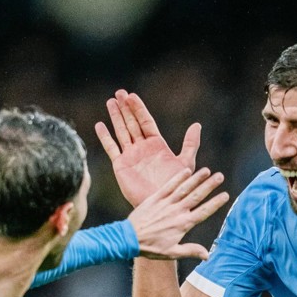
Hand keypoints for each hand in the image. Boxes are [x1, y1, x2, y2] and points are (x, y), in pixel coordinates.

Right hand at [96, 89, 200, 206]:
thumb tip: (196, 125)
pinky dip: (105, 137)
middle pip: (131, 123)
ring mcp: (130, 156)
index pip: (145, 121)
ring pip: (121, 132)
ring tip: (110, 101)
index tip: (132, 95)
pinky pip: (111, 148)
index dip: (139, 108)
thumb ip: (190, 144)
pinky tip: (99, 125)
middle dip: (125, 108)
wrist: (162, 203)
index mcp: (156, 144)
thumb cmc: (176, 186)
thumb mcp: (186, 163)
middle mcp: (142, 148)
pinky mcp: (121, 165)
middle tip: (119, 93)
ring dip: (115, 117)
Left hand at [128, 167, 228, 259]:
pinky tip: (186, 171)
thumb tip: (208, 256)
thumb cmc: (150, 248)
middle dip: (210, 186)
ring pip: (184, 188)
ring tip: (207, 170)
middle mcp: (176, 211)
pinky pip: (169, 186)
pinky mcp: (155, 198)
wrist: (129, 238)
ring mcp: (166, 203)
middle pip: (197, 196)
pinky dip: (178, 178)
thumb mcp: (172, 252)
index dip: (215, 203)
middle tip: (220, 176)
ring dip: (196, 179)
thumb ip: (191, 251)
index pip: (204, 211)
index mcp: (183, 224)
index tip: (225, 195)